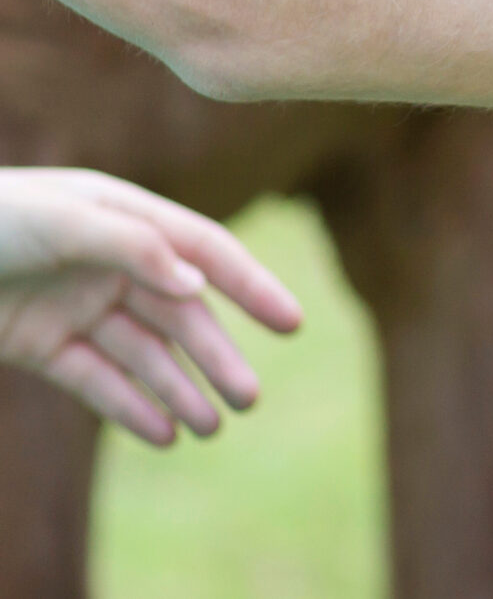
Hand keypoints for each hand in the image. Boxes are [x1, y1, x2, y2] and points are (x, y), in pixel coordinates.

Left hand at [0, 169, 303, 444]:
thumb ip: (136, 247)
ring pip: (144, 354)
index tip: (292, 324)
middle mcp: (112, 263)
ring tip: (209, 428)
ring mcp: (77, 306)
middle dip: (215, 358)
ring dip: (178, 390)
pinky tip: (161, 433)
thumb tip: (201, 284)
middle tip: (249, 399)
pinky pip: (96, 379)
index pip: (206, 253)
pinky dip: (128, 406)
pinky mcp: (42, 344)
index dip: (252, 286)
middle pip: (180, 316)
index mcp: (128, 218)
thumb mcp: (65, 220)